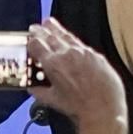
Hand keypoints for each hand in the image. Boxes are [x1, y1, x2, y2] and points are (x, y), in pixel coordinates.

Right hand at [28, 19, 127, 133]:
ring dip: (56, 29)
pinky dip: (72, 39)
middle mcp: (67, 54)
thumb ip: (39, 92)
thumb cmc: (78, 108)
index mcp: (53, 64)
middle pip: (50, 36)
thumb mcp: (53, 101)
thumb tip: (32, 88)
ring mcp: (83, 53)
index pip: (37, 45)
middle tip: (36, 27)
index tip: (30, 38)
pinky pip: (81, 44)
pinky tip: (70, 39)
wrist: (103, 110)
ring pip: (66, 36)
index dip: (32, 40)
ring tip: (49, 23)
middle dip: (41, 31)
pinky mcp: (96, 55)